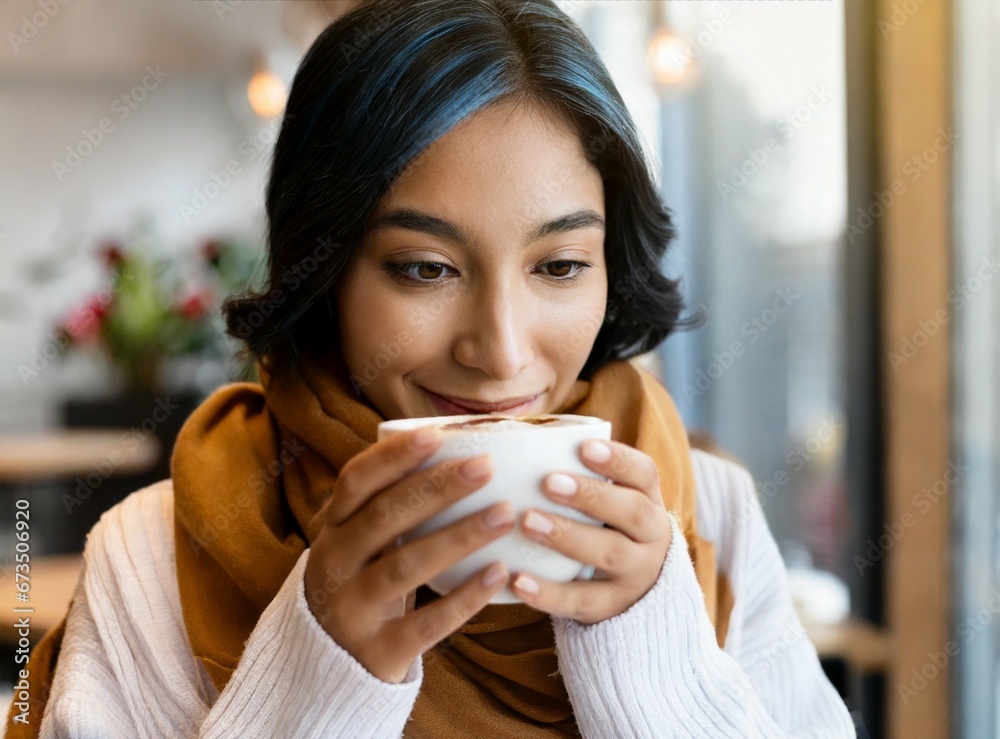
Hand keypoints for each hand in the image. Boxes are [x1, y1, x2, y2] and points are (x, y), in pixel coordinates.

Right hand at [304, 427, 514, 682]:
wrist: (328, 665)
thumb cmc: (364, 581)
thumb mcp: (361, 541)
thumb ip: (392, 504)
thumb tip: (456, 447)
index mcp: (332, 529)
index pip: (355, 481)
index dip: (394, 456)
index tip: (437, 434)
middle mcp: (334, 565)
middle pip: (384, 517)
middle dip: (437, 488)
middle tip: (485, 466)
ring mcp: (352, 610)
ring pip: (406, 566)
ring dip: (458, 536)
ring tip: (504, 514)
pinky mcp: (378, 651)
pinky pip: (427, 622)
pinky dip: (465, 597)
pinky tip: (499, 573)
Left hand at [509, 439, 671, 624]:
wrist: (636, 594)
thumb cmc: (605, 529)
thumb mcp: (608, 503)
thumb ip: (577, 474)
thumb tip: (519, 432)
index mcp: (648, 501)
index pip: (644, 473)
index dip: (618, 459)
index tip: (584, 447)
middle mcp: (651, 537)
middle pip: (632, 512)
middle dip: (590, 496)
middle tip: (548, 482)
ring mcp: (636, 576)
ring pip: (609, 554)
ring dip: (567, 536)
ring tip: (528, 521)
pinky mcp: (612, 609)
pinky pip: (582, 602)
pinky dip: (549, 594)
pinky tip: (519, 580)